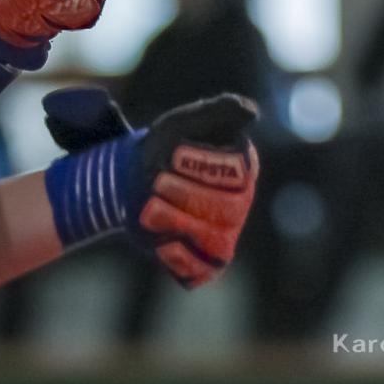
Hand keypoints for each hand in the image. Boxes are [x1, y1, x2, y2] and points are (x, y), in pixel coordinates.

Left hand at [42, 88, 259, 287]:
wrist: (133, 179)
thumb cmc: (164, 148)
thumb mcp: (183, 123)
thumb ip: (217, 111)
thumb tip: (251, 111)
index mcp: (243, 171)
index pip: (240, 175)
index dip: (203, 167)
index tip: (174, 154)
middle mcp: (239, 206)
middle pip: (228, 211)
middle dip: (186, 194)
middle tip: (156, 181)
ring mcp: (223, 236)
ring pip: (217, 242)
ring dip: (178, 223)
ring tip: (149, 207)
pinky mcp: (203, 262)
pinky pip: (202, 271)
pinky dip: (180, 259)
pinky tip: (160, 242)